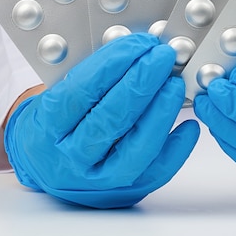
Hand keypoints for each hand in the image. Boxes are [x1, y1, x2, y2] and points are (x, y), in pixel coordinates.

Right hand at [4, 33, 198, 208]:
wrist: (47, 166)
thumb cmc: (58, 122)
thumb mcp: (57, 94)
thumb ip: (93, 74)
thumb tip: (139, 50)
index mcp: (46, 127)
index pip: (82, 91)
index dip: (114, 63)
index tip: (139, 43)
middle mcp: (70, 158)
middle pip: (111, 118)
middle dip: (142, 82)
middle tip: (163, 56)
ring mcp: (98, 179)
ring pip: (136, 147)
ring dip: (161, 111)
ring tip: (175, 83)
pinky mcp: (125, 192)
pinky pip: (157, 171)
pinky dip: (177, 147)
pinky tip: (189, 123)